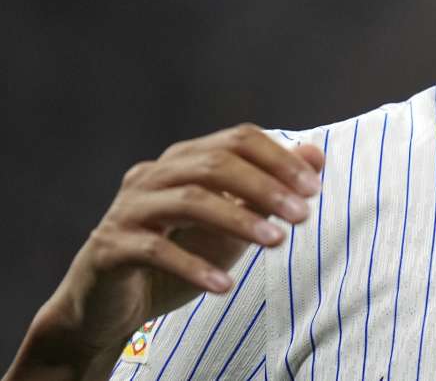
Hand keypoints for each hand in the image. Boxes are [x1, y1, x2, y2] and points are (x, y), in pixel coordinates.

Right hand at [5, 124, 323, 379]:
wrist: (112, 303)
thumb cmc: (180, 253)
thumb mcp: (233, 222)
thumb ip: (269, 188)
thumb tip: (316, 155)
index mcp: (183, 160)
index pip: (237, 140)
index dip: (279, 159)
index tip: (313, 188)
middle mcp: (153, 175)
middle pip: (214, 164)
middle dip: (265, 187)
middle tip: (303, 215)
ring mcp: (129, 209)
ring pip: (189, 200)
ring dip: (239, 219)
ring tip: (276, 242)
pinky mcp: (110, 248)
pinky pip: (155, 250)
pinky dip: (194, 266)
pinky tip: (223, 285)